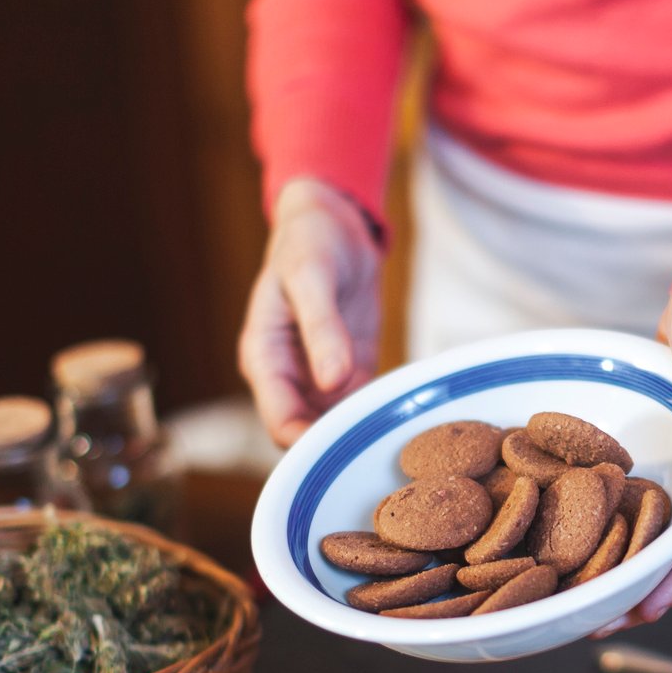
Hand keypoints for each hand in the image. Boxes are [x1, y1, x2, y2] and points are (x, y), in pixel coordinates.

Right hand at [238, 177, 382, 446]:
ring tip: (403, 442)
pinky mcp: (348, 372)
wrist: (332, 223)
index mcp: (264, 359)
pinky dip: (379, 414)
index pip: (279, 422)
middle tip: (386, 449)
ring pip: (335, 428)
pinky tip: (407, 418)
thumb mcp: (311, 276)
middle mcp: (287, 377)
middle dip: (338, 447)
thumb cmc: (309, 243)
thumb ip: (321, 329)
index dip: (309, 443)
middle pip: (306, 435)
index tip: (350, 447)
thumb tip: (332, 382)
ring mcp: (317, 378)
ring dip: (362, 435)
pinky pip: (361, 406)